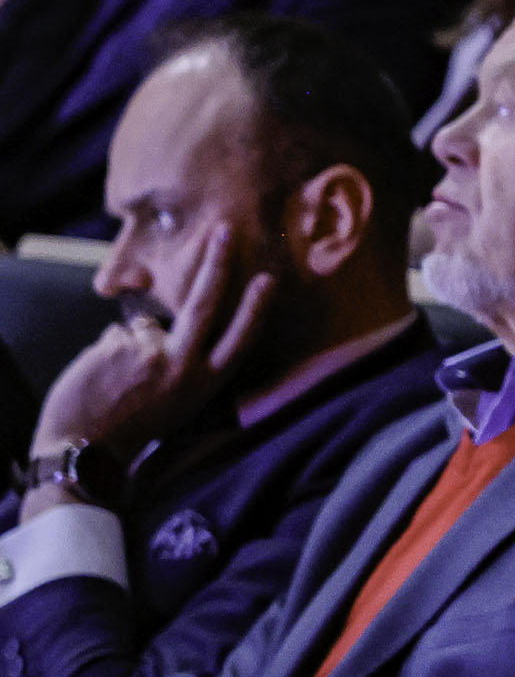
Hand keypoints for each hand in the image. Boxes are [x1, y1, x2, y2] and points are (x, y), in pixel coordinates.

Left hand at [30, 227, 271, 490]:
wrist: (85, 447)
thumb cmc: (134, 422)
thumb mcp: (175, 396)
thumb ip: (178, 357)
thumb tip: (160, 322)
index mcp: (204, 382)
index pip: (238, 338)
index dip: (255, 307)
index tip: (267, 278)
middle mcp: (184, 367)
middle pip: (205, 303)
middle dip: (216, 263)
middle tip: (222, 229)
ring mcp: (151, 354)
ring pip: (144, 328)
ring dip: (130, 347)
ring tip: (118, 381)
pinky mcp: (118, 346)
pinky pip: (115, 336)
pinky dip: (106, 352)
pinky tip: (101, 378)